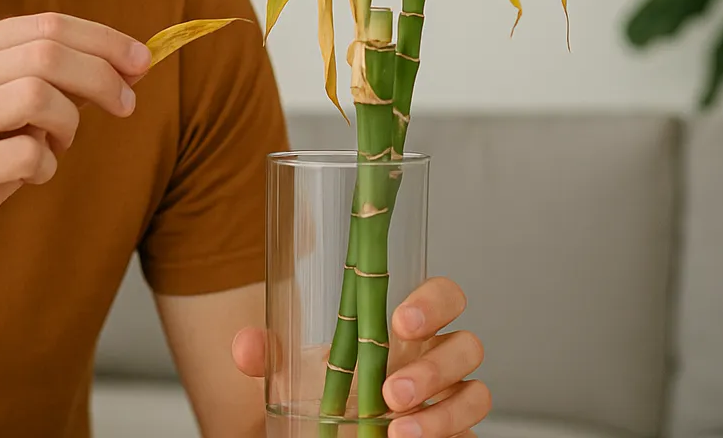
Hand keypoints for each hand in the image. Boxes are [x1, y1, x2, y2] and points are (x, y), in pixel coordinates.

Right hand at [0, 12, 150, 286]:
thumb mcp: (7, 109)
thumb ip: (52, 78)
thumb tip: (129, 61)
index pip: (43, 25)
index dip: (101, 39)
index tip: (141, 60)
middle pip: (45, 53)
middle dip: (101, 75)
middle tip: (128, 103)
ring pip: (38, 95)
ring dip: (67, 124)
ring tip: (57, 144)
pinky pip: (29, 153)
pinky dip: (46, 165)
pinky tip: (31, 175)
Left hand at [230, 276, 489, 436]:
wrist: (341, 431)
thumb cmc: (333, 391)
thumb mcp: (296, 373)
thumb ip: (270, 356)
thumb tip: (246, 347)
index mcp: (408, 330)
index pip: (444, 297)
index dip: (433, 302)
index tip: (399, 322)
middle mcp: (439, 359)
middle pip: (467, 345)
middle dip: (434, 368)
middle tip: (391, 391)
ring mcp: (453, 398)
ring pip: (476, 393)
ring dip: (441, 412)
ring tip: (397, 431)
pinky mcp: (457, 431)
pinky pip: (472, 430)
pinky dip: (446, 434)